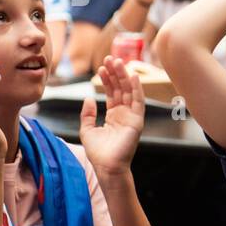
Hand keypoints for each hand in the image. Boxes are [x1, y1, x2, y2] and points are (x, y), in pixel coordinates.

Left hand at [79, 56, 143, 175]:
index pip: (112, 92)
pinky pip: (138, 102)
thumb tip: (89, 98)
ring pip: (129, 92)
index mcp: (114, 115)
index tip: (102, 66)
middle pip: (121, 89)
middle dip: (116, 73)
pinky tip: (132, 76)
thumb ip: (87, 114)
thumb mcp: (87, 129)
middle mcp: (124, 114)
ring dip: (124, 76)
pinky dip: (136, 88)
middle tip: (110, 58)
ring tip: (117, 61)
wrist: (106, 167)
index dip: (107, 79)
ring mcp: (131, 117)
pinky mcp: (137, 122)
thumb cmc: (98, 152)